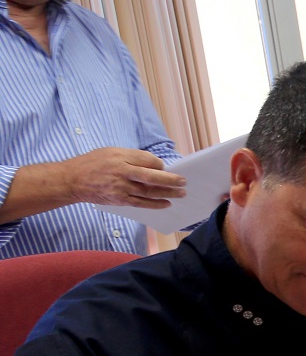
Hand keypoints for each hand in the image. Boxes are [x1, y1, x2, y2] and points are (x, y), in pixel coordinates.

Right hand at [62, 148, 186, 208]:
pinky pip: (140, 203)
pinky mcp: (119, 199)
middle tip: (183, 182)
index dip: (159, 164)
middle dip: (170, 180)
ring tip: (181, 193)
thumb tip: (154, 164)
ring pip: (148, 192)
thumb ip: (131, 157)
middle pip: (151, 177)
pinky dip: (154, 204)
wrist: (72, 180)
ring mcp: (120, 187)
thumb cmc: (93, 163)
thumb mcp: (110, 152)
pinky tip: (166, 203)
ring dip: (167, 193)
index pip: (146, 160)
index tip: (165, 167)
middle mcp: (121, 172)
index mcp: (119, 157)